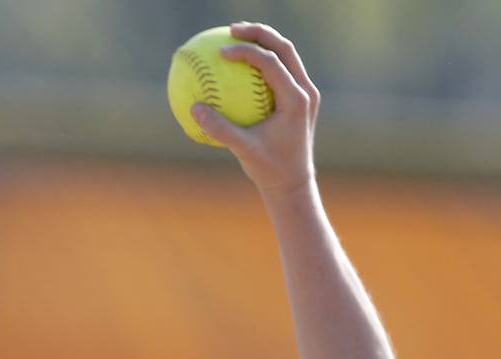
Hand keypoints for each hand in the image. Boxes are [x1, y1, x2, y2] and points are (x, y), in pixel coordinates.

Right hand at [191, 22, 319, 195]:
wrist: (294, 186)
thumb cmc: (270, 171)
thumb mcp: (244, 152)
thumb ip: (221, 130)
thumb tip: (194, 109)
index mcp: (296, 101)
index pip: (272, 63)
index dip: (246, 52)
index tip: (222, 52)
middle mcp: (305, 92)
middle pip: (284, 48)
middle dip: (258, 33)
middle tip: (232, 30)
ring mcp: (306, 95)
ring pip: (287, 56)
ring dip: (264, 42)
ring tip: (237, 38)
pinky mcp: (301, 100)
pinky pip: (283, 72)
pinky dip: (265, 62)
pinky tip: (242, 64)